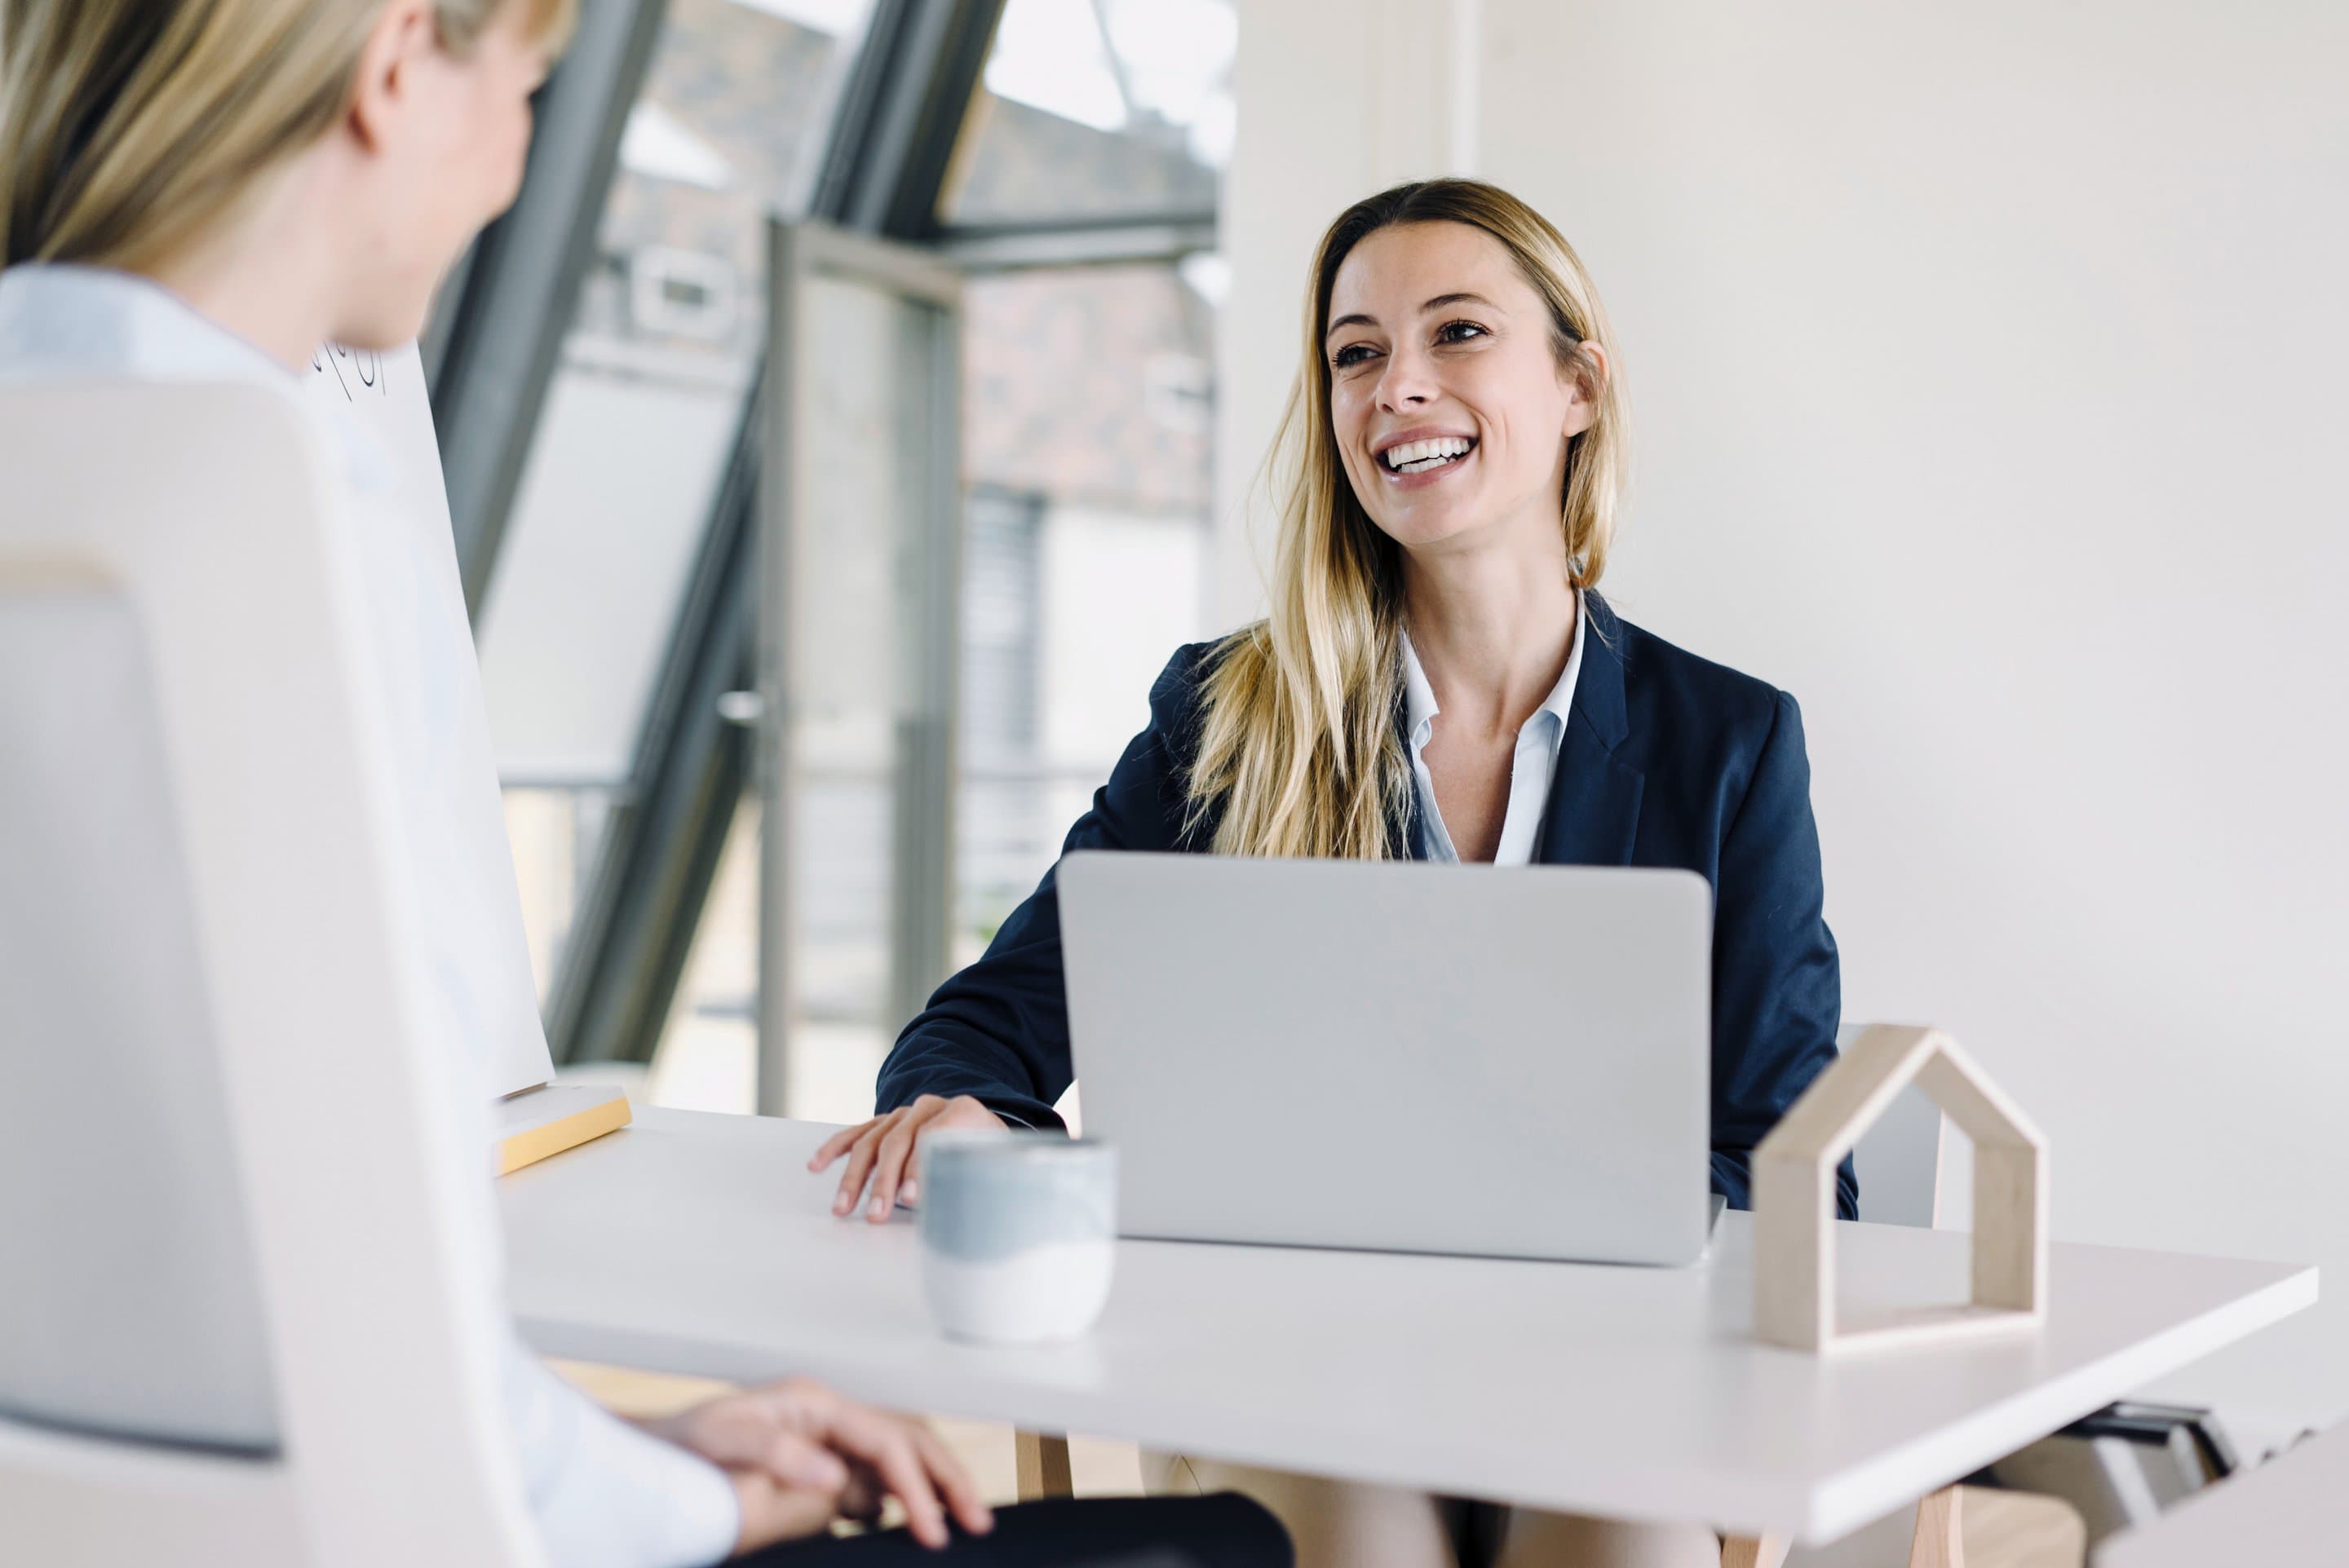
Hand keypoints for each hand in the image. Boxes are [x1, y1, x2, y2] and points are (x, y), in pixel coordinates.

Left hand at [646, 1377, 992, 1554]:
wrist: (651, 1461)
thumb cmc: (681, 1447)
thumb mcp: (723, 1441)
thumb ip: (782, 1457)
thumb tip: (840, 1480)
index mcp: (814, 1405)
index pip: (886, 1443)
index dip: (916, 1487)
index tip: (932, 1529)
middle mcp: (827, 1419)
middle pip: (907, 1442)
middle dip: (946, 1479)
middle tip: (977, 1521)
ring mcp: (825, 1444)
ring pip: (897, 1462)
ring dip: (930, 1489)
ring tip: (958, 1523)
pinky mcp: (816, 1471)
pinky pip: (871, 1484)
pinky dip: (897, 1502)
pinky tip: (909, 1525)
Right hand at [809, 1094, 1006, 1221]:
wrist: (984, 1130)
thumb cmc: (987, 1155)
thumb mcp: (996, 1165)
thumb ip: (979, 1182)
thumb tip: (960, 1218)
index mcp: (963, 1112)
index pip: (934, 1136)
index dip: (920, 1169)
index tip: (910, 1200)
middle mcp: (929, 1108)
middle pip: (898, 1141)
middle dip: (884, 1181)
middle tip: (876, 1213)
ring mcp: (903, 1114)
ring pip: (872, 1141)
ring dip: (854, 1177)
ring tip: (843, 1207)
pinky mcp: (883, 1123)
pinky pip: (855, 1134)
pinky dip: (834, 1150)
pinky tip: (816, 1165)